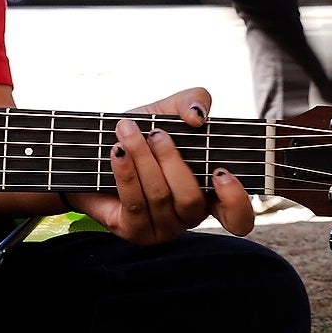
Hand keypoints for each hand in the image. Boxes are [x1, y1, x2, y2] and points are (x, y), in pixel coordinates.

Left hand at [64, 89, 253, 244]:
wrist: (93, 152)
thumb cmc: (140, 133)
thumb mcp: (167, 110)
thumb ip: (192, 101)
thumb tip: (199, 116)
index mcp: (208, 192)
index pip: (238, 217)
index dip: (236, 201)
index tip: (220, 172)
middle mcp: (189, 216)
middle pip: (192, 199)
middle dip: (172, 161)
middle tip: (156, 133)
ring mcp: (162, 228)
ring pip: (160, 197)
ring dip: (143, 159)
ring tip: (127, 130)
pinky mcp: (133, 231)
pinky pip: (134, 204)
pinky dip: (126, 173)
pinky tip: (117, 151)